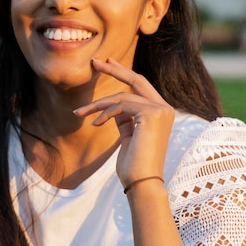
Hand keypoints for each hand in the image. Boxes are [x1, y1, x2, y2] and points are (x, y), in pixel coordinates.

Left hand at [73, 58, 174, 186]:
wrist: (142, 183)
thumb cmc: (134, 165)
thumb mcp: (128, 136)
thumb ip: (125, 119)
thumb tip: (113, 107)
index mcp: (162, 112)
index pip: (141, 86)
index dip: (124, 73)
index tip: (108, 62)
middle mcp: (165, 108)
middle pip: (137, 80)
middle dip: (114, 69)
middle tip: (94, 61)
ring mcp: (160, 110)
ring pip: (122, 96)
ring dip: (98, 104)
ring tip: (80, 112)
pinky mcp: (151, 114)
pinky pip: (120, 106)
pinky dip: (104, 113)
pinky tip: (94, 123)